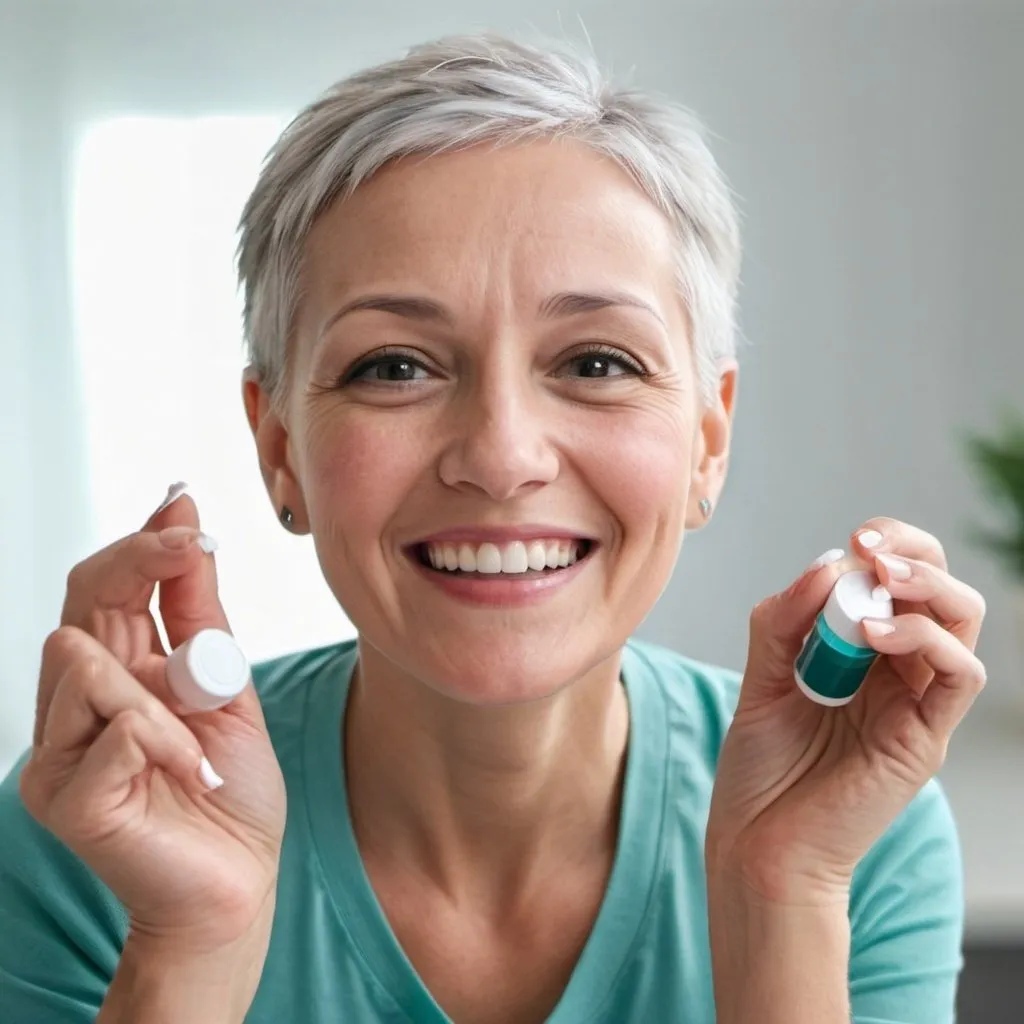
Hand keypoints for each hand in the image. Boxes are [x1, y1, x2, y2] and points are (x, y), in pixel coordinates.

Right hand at [19, 487, 286, 953]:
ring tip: (200, 731)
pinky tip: (194, 772)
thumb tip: (185, 524)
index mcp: (115, 675)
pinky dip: (168, 740)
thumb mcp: (226, 684)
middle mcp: (75, 707)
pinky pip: (114, 731)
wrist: (239, 879)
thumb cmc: (228, 790)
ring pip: (82, 660)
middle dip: (140, 561)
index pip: (104, 589)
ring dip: (161, 684)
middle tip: (190, 545)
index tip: (184, 504)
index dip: (141, 541)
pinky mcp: (67, 800)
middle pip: (80, 604)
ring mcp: (60, 754)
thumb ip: (199, 612)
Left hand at [706, 517, 985, 903]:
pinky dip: (927, 640)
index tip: (855, 536)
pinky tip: (875, 635)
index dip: (888, 547)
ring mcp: (915, 704)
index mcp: (860, 654)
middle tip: (871, 548)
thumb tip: (826, 564)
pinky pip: (960, 675)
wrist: (757, 844)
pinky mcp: (924, 737)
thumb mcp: (760, 676)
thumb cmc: (761, 769)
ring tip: (879, 579)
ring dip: (926, 587)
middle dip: (914, 554)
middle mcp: (896, 674)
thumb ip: (784, 621)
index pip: (899, 581)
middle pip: (940, 592)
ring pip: (962, 623)